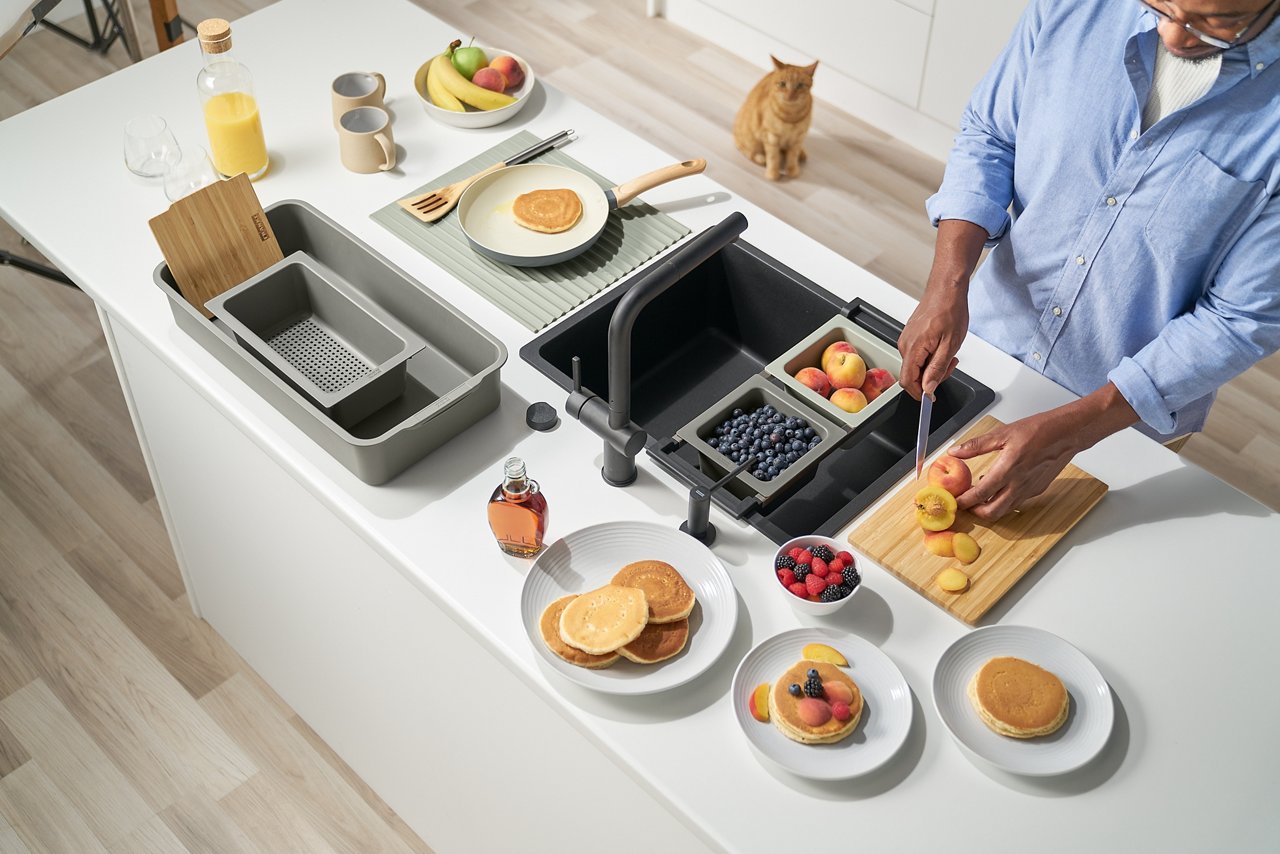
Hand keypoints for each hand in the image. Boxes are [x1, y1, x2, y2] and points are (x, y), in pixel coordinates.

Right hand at [898, 219, 986, 399]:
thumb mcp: (950, 345)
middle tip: (950, 365)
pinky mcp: (910, 335)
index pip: (908, 381)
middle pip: (912, 374)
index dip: (919, 393)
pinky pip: (917, 354)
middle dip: (931, 377)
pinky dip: (930, 356)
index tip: (931, 398)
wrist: (947, 288)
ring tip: (948, 352)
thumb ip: (937, 369)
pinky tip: (942, 346)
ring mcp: (906, 339)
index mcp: (913, 349)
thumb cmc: (949, 310)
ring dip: (932, 365)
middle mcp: (904, 344)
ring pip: (916, 364)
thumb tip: (928, 388)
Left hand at [946, 410, 1084, 520]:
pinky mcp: (1038, 490)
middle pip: (992, 512)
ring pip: (1005, 510)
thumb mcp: (1002, 434)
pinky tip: (999, 486)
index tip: (954, 501)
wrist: (1067, 434)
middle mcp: (1019, 485)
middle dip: (976, 511)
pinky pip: (1017, 502)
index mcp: (1007, 470)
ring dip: (990, 507)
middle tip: (966, 502)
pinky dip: (1004, 500)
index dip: (964, 501)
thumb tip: (955, 451)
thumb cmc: (1038, 431)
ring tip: (980, 494)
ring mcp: (1029, 490)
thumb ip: (976, 445)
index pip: (980, 495)